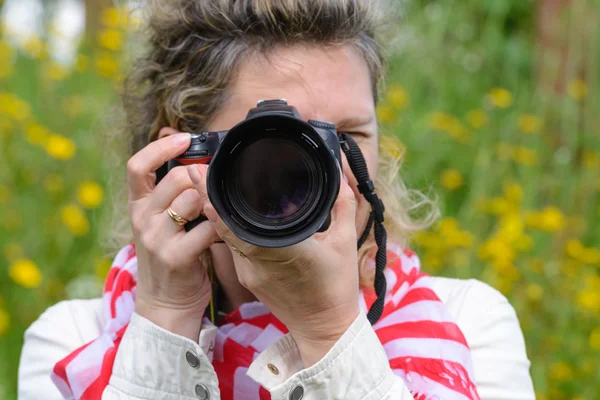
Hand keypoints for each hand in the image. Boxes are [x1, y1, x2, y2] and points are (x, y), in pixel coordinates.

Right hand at [127, 129, 218, 341]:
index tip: (185, 139)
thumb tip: (197, 165)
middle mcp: (142, 219)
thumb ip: (172, 196)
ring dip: (211, 204)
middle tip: (212, 192)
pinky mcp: (176, 256)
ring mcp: (157, 238)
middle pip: (176, 179)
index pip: (137, 166)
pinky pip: (207, 228)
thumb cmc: (170, 257)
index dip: (161, 147)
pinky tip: (223, 234)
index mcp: (138, 206)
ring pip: (193, 199)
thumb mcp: (160, 223)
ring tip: (215, 217)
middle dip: (201, 180)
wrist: (165, 305)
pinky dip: (221, 227)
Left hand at [188, 164, 359, 366]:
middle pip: (225, 226)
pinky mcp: (247, 280)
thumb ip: (343, 205)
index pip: (240, 222)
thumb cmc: (337, 286)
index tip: (207, 177)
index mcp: (283, 249)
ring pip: (226, 238)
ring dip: (217, 214)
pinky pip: (233, 249)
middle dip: (209, 199)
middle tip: (197, 173)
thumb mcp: (346, 242)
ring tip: (208, 187)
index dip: (220, 201)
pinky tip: (228, 215)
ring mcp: (249, 273)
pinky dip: (228, 231)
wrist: (325, 328)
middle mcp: (259, 261)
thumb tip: (340, 177)